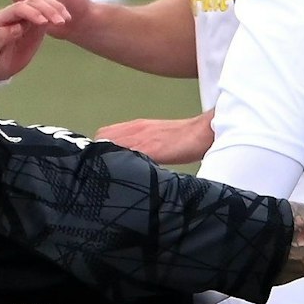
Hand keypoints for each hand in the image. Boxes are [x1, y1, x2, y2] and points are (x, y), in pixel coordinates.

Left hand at [0, 0, 72, 80]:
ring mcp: (24, 17)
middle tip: (60, 22)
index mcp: (1, 18)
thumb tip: (17, 27)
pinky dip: (57, 12)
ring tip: (66, 19)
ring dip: (54, 8)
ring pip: (40, 2)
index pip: (18, 9)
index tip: (44, 23)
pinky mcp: (34, 23)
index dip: (32, 13)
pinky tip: (66, 18)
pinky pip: (46, 11)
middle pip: (31, 2)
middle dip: (47, 9)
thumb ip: (1, 38)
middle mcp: (13, 13)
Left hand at [95, 113, 215, 164]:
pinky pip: (128, 155)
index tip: (100, 161)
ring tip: (113, 174)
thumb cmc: (185, 138)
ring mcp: (141, 138)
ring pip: (111, 146)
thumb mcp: (158, 138)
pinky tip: (126, 177)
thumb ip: (143, 146)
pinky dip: (123, 165)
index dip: (99, 149)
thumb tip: (132, 161)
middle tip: (106, 169)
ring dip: (109, 159)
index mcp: (136, 126)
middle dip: (100, 153)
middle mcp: (135, 129)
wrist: (204, 132)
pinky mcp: (150, 148)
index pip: (103, 134)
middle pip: (101, 139)